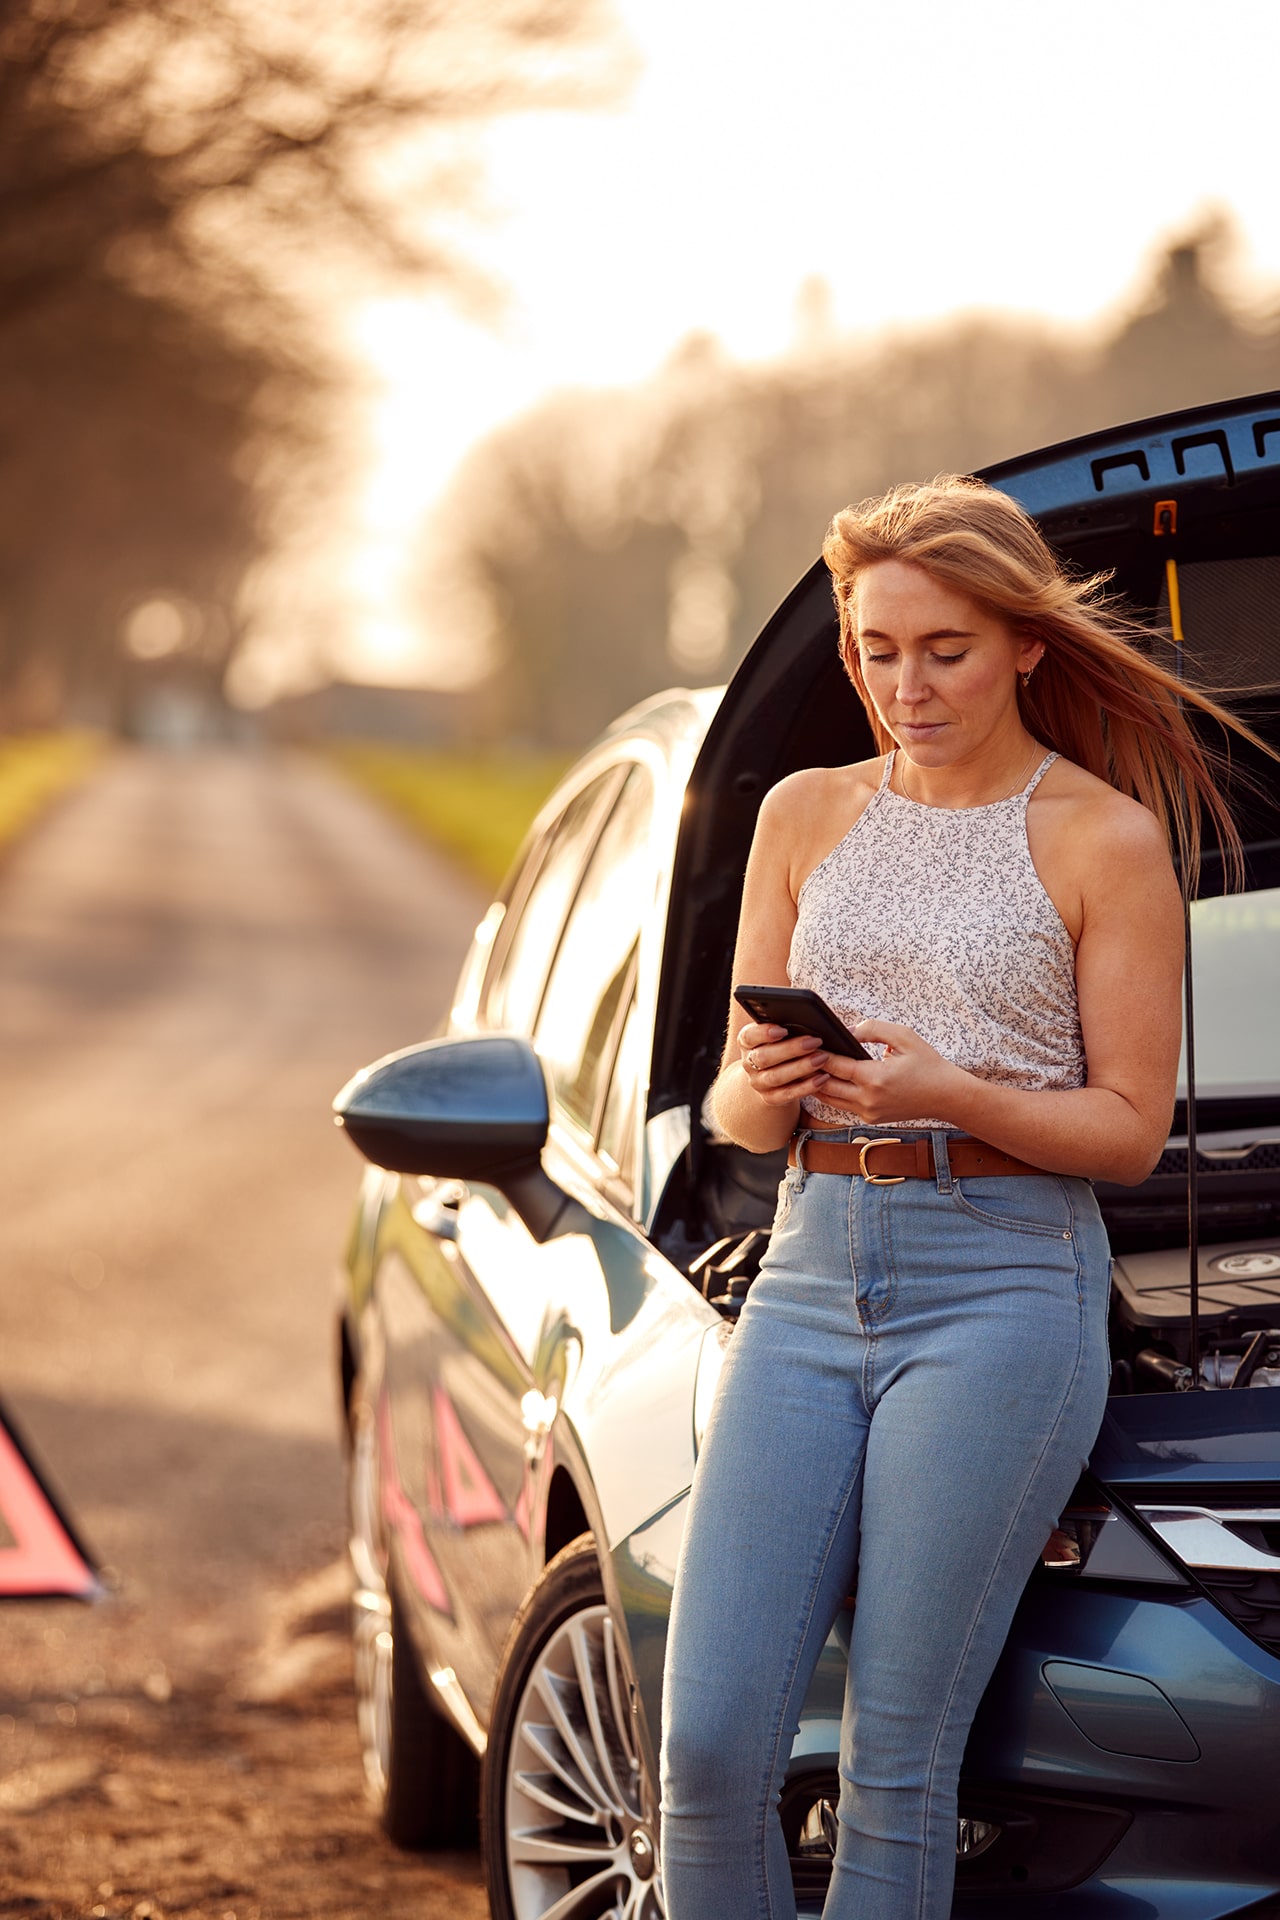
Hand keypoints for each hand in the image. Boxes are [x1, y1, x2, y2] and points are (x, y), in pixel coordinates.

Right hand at [736, 1021, 829, 1108]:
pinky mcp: (769, 1098)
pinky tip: (822, 1078)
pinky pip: (787, 1095)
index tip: (783, 1029)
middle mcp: (748, 1063)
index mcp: (747, 1042)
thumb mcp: (779, 1035)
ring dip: (801, 1068)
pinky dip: (806, 1087)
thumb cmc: (781, 1046)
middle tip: (815, 1041)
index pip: (749, 1036)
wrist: (771, 1076)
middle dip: (791, 1049)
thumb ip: (787, 1026)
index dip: (763, 1033)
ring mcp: (758, 1082)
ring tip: (822, 1058)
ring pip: (776, 1077)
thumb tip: (810, 1020)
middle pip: (764, 1057)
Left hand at [816, 1019, 962, 1123]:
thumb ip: (873, 1029)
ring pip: (829, 1099)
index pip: (833, 1065)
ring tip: (803, 1065)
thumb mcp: (904, 1037)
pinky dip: (831, 1092)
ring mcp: (868, 1113)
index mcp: (875, 1079)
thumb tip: (848, 1030)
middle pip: (824, 1085)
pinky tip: (823, 1077)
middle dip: (809, 1069)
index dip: (816, 1053)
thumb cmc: (927, 1064)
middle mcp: (868, 1100)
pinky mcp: (870, 1119)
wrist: (946, 1096)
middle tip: (795, 1053)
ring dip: (816, 1083)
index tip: (802, 1041)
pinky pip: (842, 1105)